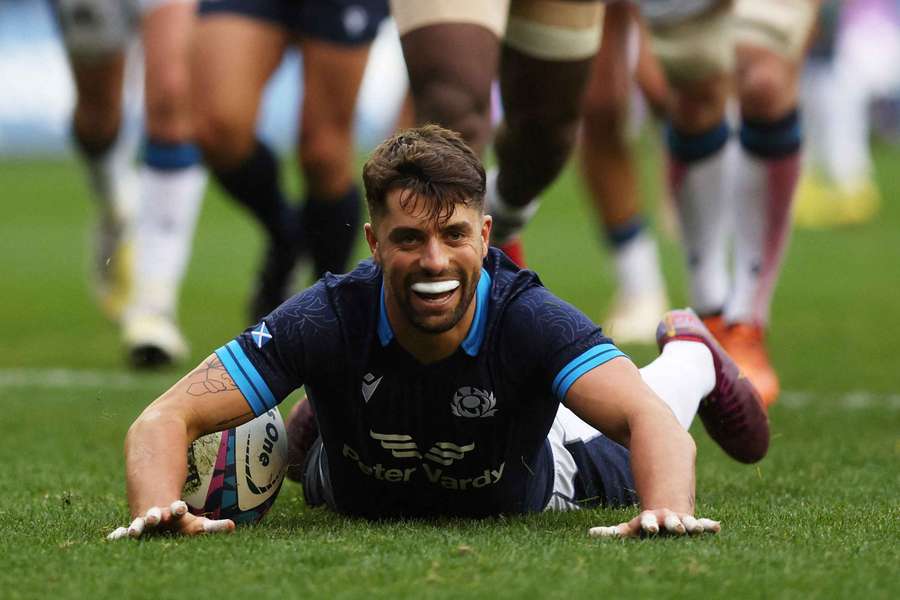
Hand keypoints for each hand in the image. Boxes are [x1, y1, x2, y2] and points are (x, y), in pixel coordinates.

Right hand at [107, 500, 234, 539]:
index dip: (178, 509)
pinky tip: (113, 538)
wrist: (153, 504)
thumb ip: (213, 527)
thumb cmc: (178, 519)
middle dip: (155, 516)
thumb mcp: (195, 523)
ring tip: (133, 531)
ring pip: (139, 523)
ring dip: (137, 527)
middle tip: (155, 516)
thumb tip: (233, 527)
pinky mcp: (132, 528)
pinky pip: (124, 532)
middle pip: (156, 515)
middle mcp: (157, 516)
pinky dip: (119, 535)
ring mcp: (143, 522)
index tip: (180, 506)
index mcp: (173, 512)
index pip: (178, 510)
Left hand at [588, 508, 719, 538]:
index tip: (650, 528)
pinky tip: (717, 527)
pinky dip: (708, 526)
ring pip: (687, 522)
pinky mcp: (693, 522)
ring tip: (696, 527)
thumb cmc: (646, 523)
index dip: (649, 524)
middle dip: (672, 524)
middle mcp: (667, 519)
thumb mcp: (631, 526)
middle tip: (677, 527)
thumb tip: (590, 534)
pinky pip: (703, 524)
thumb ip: (613, 532)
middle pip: (670, 521)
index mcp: (650, 520)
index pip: (648, 522)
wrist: (666, 505)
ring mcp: (681, 520)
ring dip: (692, 525)